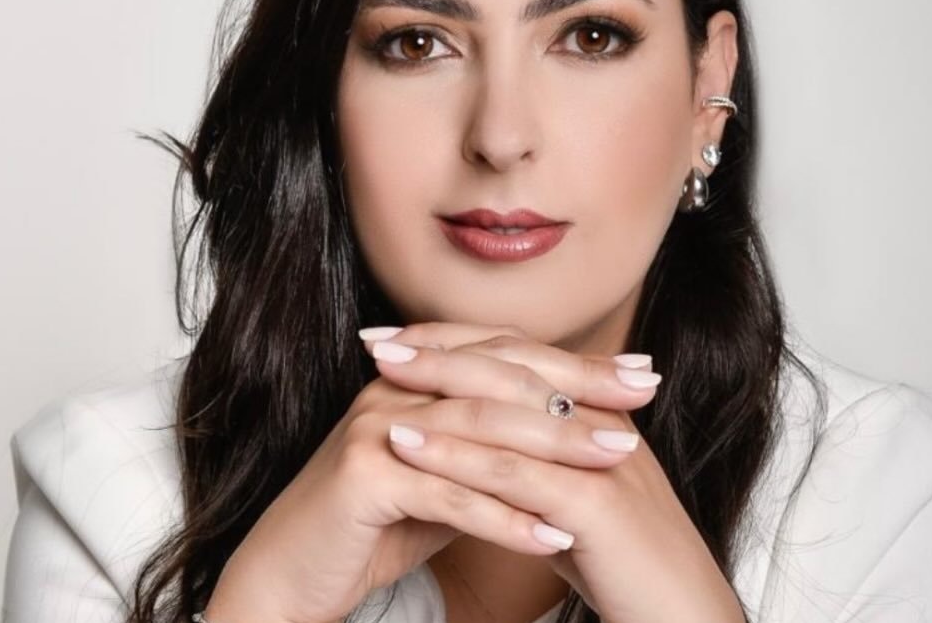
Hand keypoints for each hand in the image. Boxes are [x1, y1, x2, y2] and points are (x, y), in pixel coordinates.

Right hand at [203, 323, 656, 622]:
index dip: (577, 364)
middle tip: (644, 398)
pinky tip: (557, 536)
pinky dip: (507, 518)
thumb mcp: (443, 473)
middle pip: (503, 379)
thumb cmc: (371, 525)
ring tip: (617, 459)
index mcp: (417, 375)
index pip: (510, 356)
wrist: (288, 574)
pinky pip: (450, 495)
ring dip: (556, 447)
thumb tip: (560, 432)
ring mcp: (376, 426)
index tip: (639, 374)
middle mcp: (396, 386)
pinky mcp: (363, 475)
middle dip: (579, 388)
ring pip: (483, 431)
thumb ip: (489, 447)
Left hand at [365, 324, 746, 622]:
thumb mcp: (579, 494)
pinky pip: (512, 472)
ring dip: (438, 389)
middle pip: (511, 364)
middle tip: (378, 340)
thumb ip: (542, 460)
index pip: (520, 354)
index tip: (401, 336)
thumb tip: (491, 444)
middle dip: (439, 349)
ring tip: (380, 376)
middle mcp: (601, 419)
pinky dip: (454, 454)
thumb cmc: (625, 562)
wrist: (685, 615)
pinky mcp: (595, 503)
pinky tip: (405, 446)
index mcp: (598, 411)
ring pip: (507, 410)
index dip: (460, 341)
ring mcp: (600, 456)